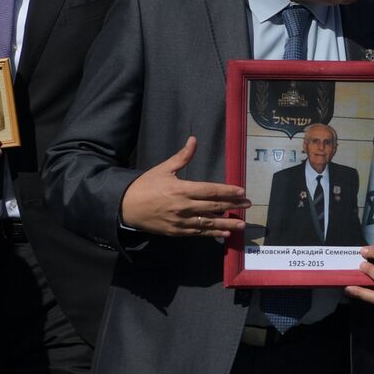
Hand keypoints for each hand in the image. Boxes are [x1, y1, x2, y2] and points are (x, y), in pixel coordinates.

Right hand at [119, 137, 248, 237]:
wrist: (125, 206)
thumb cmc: (145, 185)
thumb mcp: (163, 169)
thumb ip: (182, 157)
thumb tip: (193, 139)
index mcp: (181, 189)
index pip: (210, 190)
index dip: (227, 191)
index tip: (241, 191)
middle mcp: (183, 206)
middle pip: (213, 206)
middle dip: (233, 205)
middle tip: (248, 205)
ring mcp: (180, 221)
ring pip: (208, 222)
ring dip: (227, 223)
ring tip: (242, 224)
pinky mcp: (176, 232)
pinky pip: (198, 233)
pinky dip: (212, 233)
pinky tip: (225, 233)